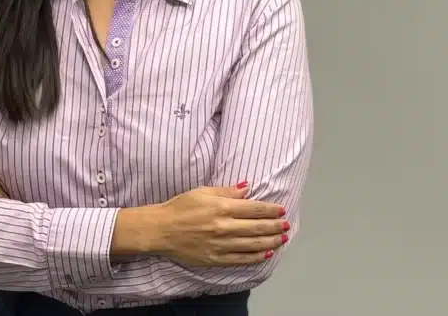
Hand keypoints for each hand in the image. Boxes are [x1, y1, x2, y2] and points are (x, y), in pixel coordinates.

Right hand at [149, 183, 289, 266]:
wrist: (160, 230)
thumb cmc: (180, 207)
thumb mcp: (201, 192)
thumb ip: (226, 191)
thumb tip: (247, 187)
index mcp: (220, 208)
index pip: (253, 208)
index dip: (270, 210)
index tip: (281, 210)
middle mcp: (223, 227)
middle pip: (256, 227)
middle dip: (275, 226)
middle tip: (286, 225)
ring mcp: (220, 245)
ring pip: (252, 245)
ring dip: (270, 241)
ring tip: (282, 239)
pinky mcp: (215, 259)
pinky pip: (240, 259)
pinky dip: (255, 257)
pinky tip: (265, 253)